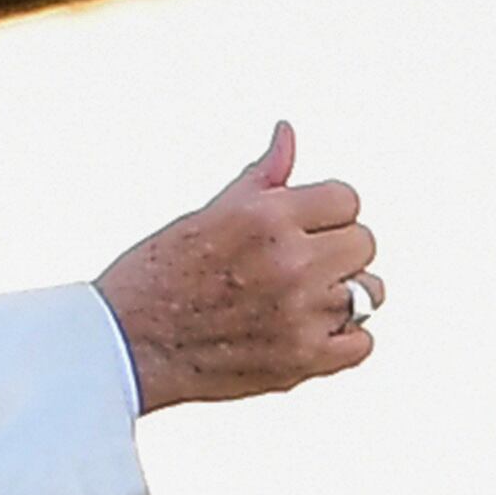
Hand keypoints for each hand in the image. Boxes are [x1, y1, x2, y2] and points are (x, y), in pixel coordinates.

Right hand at [93, 121, 379, 413]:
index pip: (346, 199)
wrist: (125, 345)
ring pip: (370, 292)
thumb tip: (287, 134)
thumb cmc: (158, 276)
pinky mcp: (302, 360)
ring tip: (303, 302)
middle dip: (337, 251)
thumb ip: (261, 179)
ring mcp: (300, 313)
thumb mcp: (207, 214)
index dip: (325, 213)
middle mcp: (290, 261)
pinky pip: (362, 344)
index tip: (302, 230)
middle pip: (364, 243)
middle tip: (299, 266)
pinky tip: (309, 332)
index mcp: (266, 217)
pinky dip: (344, 340)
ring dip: (345, 296)